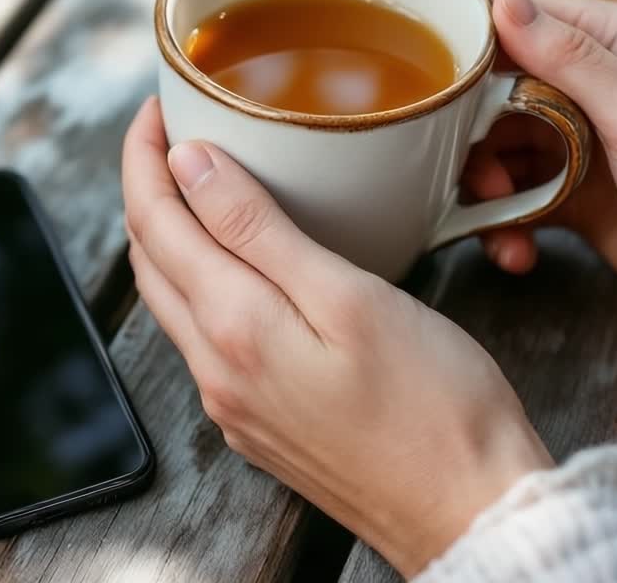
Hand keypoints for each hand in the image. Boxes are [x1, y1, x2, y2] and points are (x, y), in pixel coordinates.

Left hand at [122, 98, 550, 575]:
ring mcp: (233, 404)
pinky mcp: (259, 422)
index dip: (144, 155)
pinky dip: (200, 281)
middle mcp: (215, 371)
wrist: (472, 512)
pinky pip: (203, 337)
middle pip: (150, 259)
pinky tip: (234, 264)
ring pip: (172, 299)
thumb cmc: (436, 406)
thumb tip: (188, 165)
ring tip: (197, 182)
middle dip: (147, 186)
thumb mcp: (349, 298)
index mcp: (233, 329)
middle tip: (170, 131)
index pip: (154, 221)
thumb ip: (259, 232)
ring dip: (169, 235)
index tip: (158, 104)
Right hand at [465, 0, 616, 383]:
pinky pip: (504, 202)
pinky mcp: (563, 195)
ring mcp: (569, 143)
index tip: (421, 76)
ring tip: (501, 220)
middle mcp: (581, 86)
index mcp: (604, 44)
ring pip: (485, 151)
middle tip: (479, 176)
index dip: (458, 37)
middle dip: (465, 135)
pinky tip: (518, 252)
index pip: (510, 13)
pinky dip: (500, 229)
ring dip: (479, 191)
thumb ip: (571, 59)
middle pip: (482, 90)